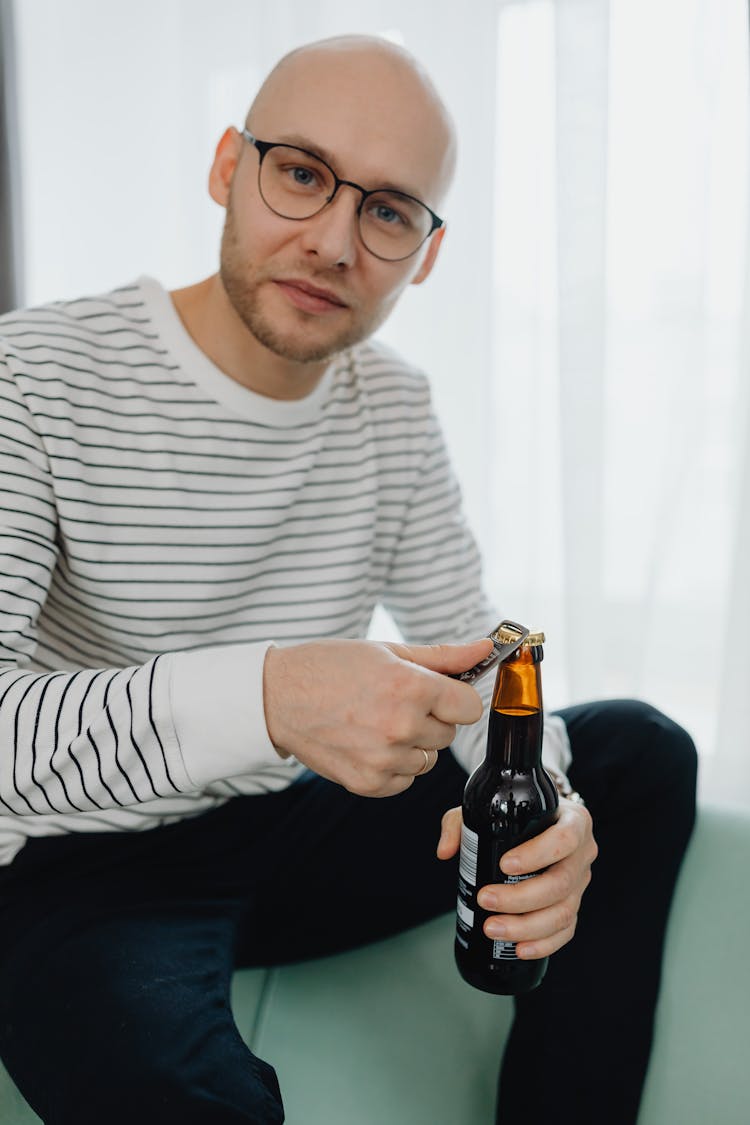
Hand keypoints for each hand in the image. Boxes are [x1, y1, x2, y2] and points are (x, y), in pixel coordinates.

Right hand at [263, 637, 492, 796]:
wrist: (277, 697)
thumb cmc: (330, 667)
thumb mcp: (387, 651)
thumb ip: (443, 656)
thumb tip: (486, 649)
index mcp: (410, 688)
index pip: (469, 707)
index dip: (455, 697)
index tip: (437, 692)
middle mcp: (401, 726)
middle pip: (448, 733)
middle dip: (430, 718)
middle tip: (394, 702)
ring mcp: (384, 759)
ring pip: (428, 759)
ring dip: (411, 744)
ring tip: (376, 722)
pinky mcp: (368, 784)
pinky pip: (405, 780)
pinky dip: (393, 766)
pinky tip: (367, 742)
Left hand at [437, 799, 597, 957]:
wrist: (538, 822)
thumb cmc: (516, 815)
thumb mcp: (489, 808)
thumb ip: (461, 823)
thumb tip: (445, 852)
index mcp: (573, 821)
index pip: (564, 839)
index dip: (537, 855)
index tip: (504, 865)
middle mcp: (582, 853)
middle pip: (560, 883)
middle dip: (521, 898)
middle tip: (486, 899)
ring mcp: (580, 882)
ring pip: (564, 912)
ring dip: (527, 926)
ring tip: (493, 928)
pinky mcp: (574, 904)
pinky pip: (566, 930)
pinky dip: (544, 943)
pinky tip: (519, 948)